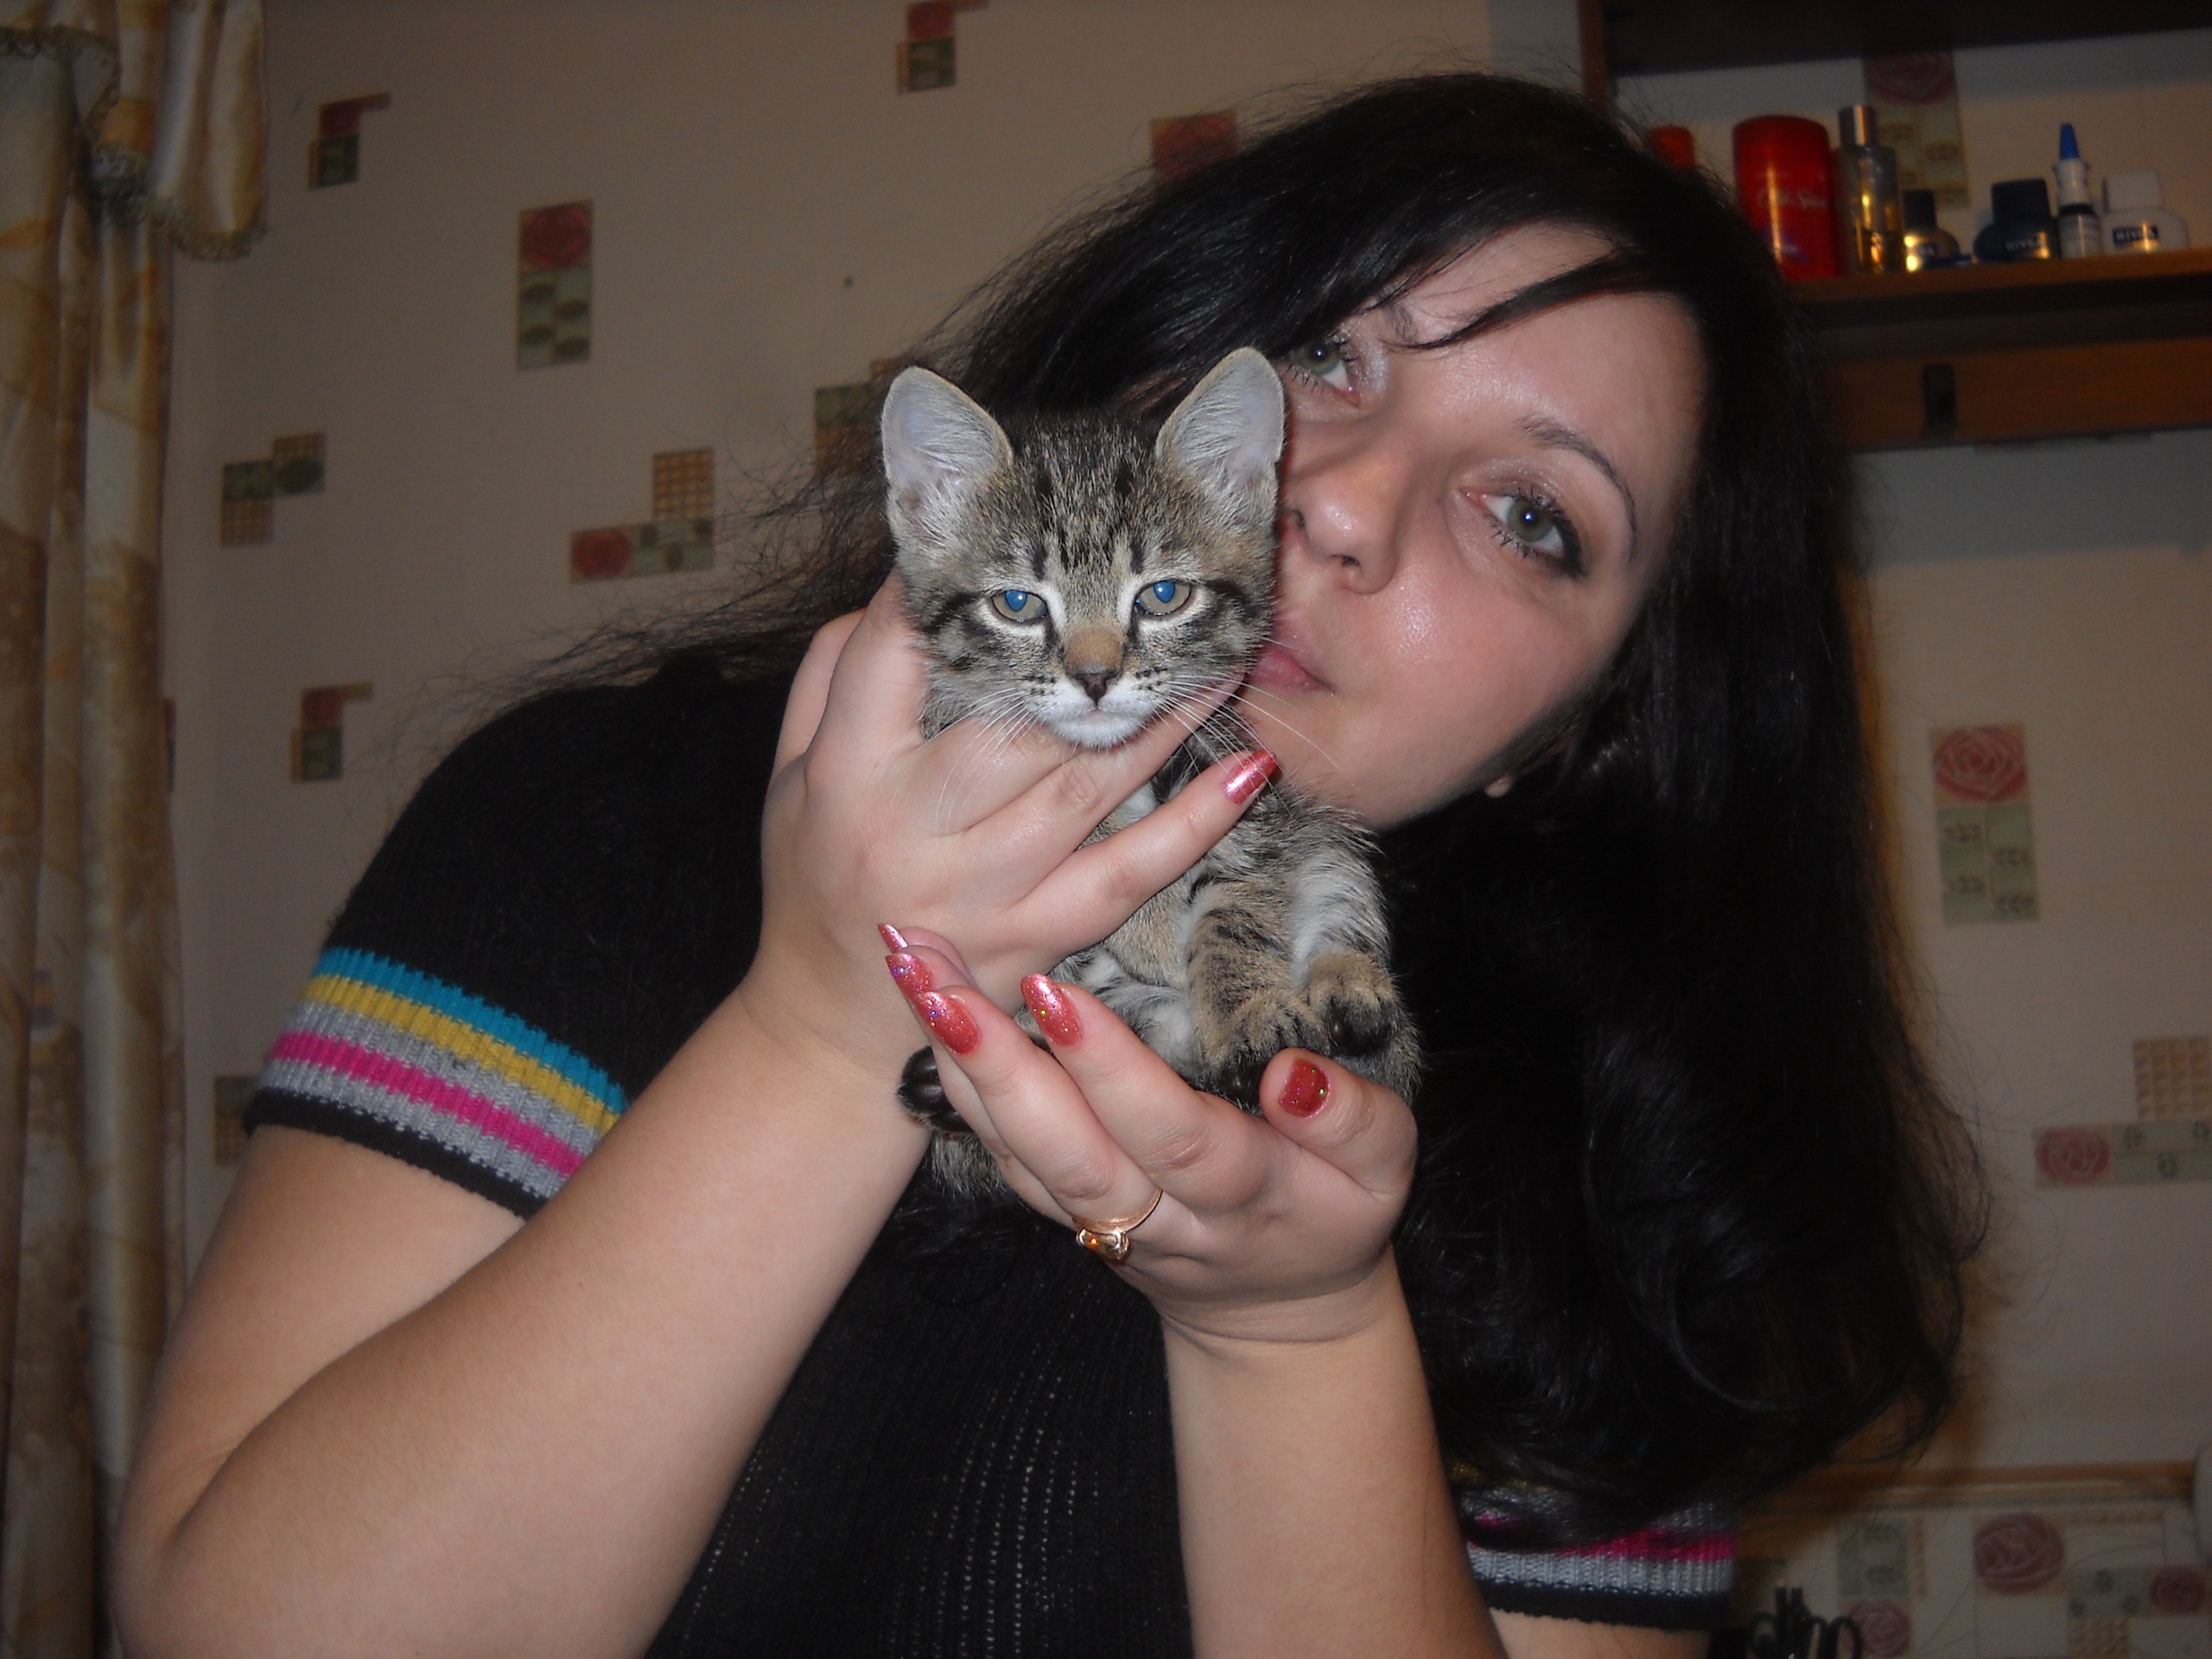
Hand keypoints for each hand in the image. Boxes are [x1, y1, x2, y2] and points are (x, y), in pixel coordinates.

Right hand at [736, 579, 1267, 1084]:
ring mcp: (986, 891)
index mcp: (846, 774)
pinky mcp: (1040, 937)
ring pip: (1083, 785)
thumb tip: (904, 591)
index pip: (896, 655)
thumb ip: (831, 676)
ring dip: (1160, 716)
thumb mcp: (791, 773)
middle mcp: (916, 831)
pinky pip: (1130, 873)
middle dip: (1079, 654)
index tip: (997, 554)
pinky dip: (1194, 823)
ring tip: (1221, 656)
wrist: (834, 1025)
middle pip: (1008, 721)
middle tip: (1145, 590)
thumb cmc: (815, 873)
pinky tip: (1246, 772)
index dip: (950, 592)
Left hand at [882, 939, 1415, 1344]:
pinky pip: (1002, 1156)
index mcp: (1242, 1195)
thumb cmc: (1336, 1209)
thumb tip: (1294, 1075)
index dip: (1110, 1070)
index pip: (1168, 1134)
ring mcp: (1100, 1222)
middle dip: (996, 1066)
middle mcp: (1157, 1217)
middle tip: (937, 980)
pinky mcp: (1063, 1210)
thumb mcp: (1385, 1168)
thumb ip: (1353, 1119)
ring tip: (911, 969)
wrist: (1276, 1308)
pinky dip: (956, 1088)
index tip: (1053, 991)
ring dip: (958, 1067)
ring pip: (1018, 1156)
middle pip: (1065, 1152)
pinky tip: (923, 1012)